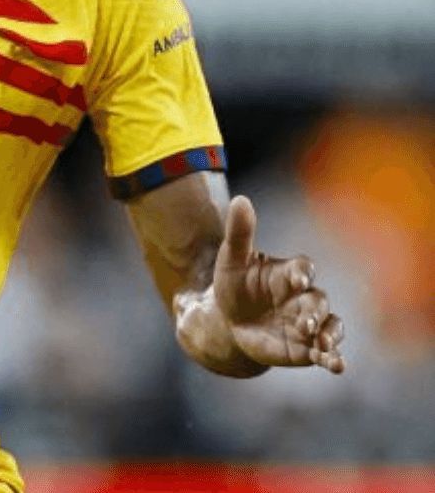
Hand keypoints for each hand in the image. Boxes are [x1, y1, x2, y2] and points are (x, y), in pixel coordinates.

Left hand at [211, 195, 345, 373]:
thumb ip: (239, 233)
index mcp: (288, 273)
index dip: (302, 272)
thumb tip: (240, 199)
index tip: (298, 278)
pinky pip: (326, 353)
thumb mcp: (231, 260)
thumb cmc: (234, 286)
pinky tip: (336, 366)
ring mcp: (308, 323)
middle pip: (318, 301)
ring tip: (324, 345)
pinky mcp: (307, 347)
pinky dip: (334, 359)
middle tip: (305, 322)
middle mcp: (304, 297)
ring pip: (331, 327)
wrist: (230, 321)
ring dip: (331, 336)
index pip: (303, 268)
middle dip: (315, 311)